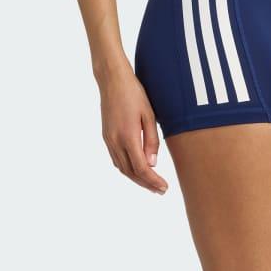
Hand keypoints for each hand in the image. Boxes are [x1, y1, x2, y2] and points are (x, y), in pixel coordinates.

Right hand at [99, 63, 167, 194]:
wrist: (112, 80)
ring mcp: (108, 140)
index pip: (142, 168)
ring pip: (122, 168)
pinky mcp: (106, 137)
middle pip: (131, 172)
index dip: (153, 181)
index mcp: (128, 136)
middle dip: (147, 184)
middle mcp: (115, 141)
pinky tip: (137, 171)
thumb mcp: (149, 116)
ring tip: (151, 184)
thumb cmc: (134, 94)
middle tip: (161, 190)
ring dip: (137, 179)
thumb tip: (153, 164)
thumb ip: (151, 141)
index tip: (164, 187)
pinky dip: (127, 170)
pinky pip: (116, 160)